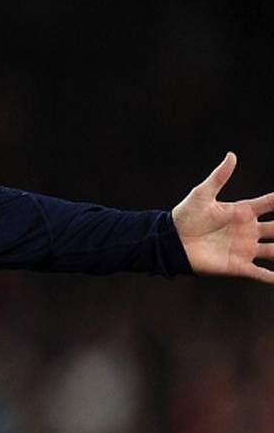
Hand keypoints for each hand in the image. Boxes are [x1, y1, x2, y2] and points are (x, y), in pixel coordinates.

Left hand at [172, 152, 273, 281]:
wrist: (170, 241)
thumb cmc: (184, 216)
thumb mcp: (202, 194)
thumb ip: (219, 177)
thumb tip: (231, 155)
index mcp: (243, 211)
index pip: (271, 203)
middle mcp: (249, 230)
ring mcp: (245, 248)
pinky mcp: (238, 265)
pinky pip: (260, 273)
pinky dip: (272, 277)